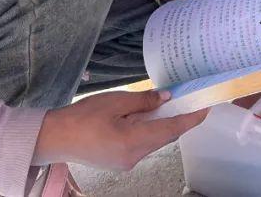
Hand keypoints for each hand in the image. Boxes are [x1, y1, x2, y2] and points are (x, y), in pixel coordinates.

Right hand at [33, 89, 207, 169]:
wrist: (54, 138)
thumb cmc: (83, 117)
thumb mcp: (116, 102)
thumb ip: (145, 101)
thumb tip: (166, 98)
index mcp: (135, 141)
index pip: (173, 129)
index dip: (191, 118)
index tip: (206, 107)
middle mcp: (134, 156)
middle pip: (165, 136)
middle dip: (177, 118)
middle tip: (188, 99)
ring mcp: (126, 162)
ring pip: (154, 140)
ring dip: (162, 124)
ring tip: (166, 103)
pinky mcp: (118, 161)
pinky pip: (141, 144)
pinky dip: (148, 130)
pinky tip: (146, 116)